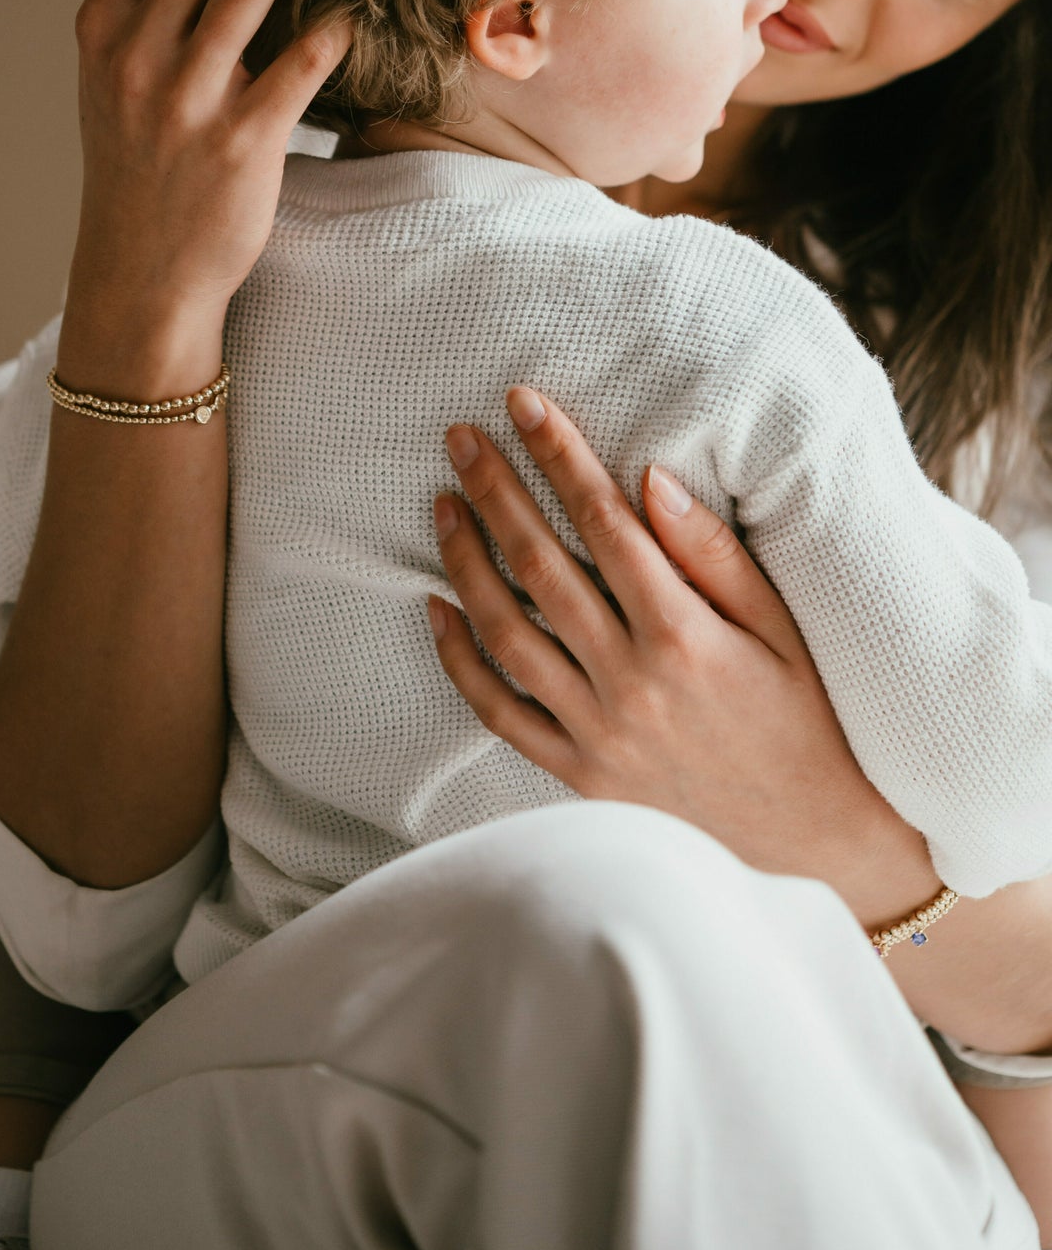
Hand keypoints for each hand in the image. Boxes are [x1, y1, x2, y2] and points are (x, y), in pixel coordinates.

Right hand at [68, 0, 349, 336]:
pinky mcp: (240, 143)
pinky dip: (338, 20)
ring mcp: (186, 98)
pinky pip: (303, 60)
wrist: (141, 275)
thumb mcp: (114, 82)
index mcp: (104, 26)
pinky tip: (362, 1)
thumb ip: (147, 10)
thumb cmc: (139, 171)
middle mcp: (137, 53)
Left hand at [428, 387, 905, 893]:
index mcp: (684, 633)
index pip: (604, 522)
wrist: (811, 845)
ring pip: (508, 631)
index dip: (559, 456)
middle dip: (496, 491)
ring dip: (467, 561)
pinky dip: (462, 661)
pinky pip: (501, 712)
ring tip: (444, 503)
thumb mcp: (781, 629)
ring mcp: (597, 731)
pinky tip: (438, 608)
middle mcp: (631, 681)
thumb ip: (714, 554)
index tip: (522, 404)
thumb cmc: (805, 720)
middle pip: (542, 565)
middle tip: (461, 436)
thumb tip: (650, 479)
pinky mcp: (578, 774)